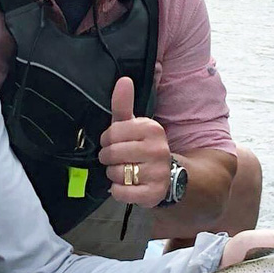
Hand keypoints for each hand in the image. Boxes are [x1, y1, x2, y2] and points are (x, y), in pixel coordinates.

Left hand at [98, 77, 170, 207]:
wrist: (166, 174)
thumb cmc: (141, 146)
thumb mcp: (132, 125)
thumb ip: (123, 104)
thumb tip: (123, 80)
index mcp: (152, 129)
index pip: (111, 133)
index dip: (107, 140)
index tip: (114, 143)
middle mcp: (158, 149)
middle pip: (111, 154)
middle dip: (108, 158)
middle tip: (117, 159)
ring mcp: (158, 172)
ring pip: (116, 174)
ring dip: (114, 175)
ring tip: (124, 171)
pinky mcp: (154, 193)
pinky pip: (122, 192)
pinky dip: (118, 191)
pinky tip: (127, 185)